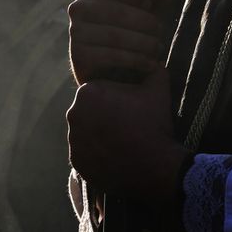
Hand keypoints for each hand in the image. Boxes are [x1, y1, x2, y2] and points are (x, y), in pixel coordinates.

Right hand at [67, 0, 171, 85]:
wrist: (112, 68)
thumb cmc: (132, 30)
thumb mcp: (148, 12)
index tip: (148, 4)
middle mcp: (79, 7)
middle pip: (115, 10)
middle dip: (144, 23)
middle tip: (159, 32)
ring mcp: (76, 31)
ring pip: (114, 35)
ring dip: (143, 43)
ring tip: (157, 48)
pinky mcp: (78, 55)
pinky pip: (111, 55)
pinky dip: (135, 60)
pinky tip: (149, 63)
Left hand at [67, 66, 186, 222]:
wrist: (154, 167)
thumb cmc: (154, 125)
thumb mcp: (158, 91)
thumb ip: (154, 71)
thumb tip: (156, 63)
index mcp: (87, 92)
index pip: (100, 91)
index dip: (118, 98)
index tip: (133, 108)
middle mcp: (73, 114)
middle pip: (91, 112)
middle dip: (107, 116)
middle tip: (130, 126)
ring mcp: (73, 140)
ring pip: (88, 133)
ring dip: (102, 135)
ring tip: (125, 141)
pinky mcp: (76, 161)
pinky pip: (87, 154)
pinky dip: (99, 154)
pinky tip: (118, 156)